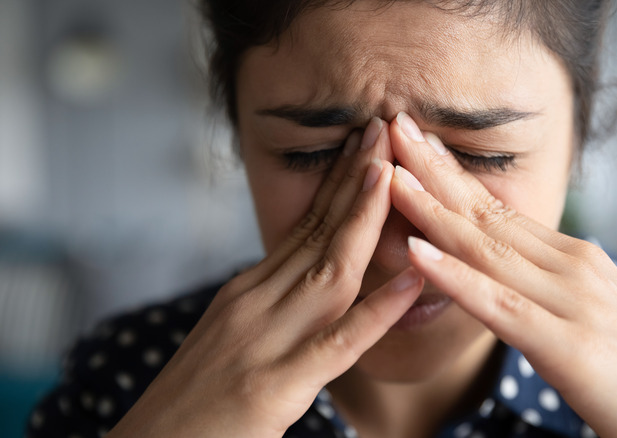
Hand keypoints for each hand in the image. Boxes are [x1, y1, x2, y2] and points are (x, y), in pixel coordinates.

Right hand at [107, 119, 422, 437]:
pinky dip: (377, 310)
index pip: (304, 226)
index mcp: (248, 292)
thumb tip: (309, 277)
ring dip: (363, 219)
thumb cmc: (194, 401)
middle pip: (317, 232)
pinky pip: (338, 342)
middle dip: (356, 180)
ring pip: (328, 270)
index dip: (340, 183)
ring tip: (393, 173)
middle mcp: (255, 303)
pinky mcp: (274, 385)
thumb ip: (270, 305)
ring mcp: (264, 341)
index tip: (366, 144)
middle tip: (385, 129)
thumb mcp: (231, 337)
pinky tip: (411, 280)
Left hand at [387, 115, 616, 436]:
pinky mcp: (568, 345)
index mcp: (574, 260)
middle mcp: (571, 267)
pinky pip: (498, 303)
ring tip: (389, 174)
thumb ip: (550, 290)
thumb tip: (508, 274)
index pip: (500, 210)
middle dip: (433, 170)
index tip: (417, 145)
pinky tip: (415, 250)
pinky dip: (454, 275)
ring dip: (430, 208)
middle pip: (487, 214)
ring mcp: (570, 301)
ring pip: (485, 247)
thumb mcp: (592, 314)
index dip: (453, 177)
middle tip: (392, 127)